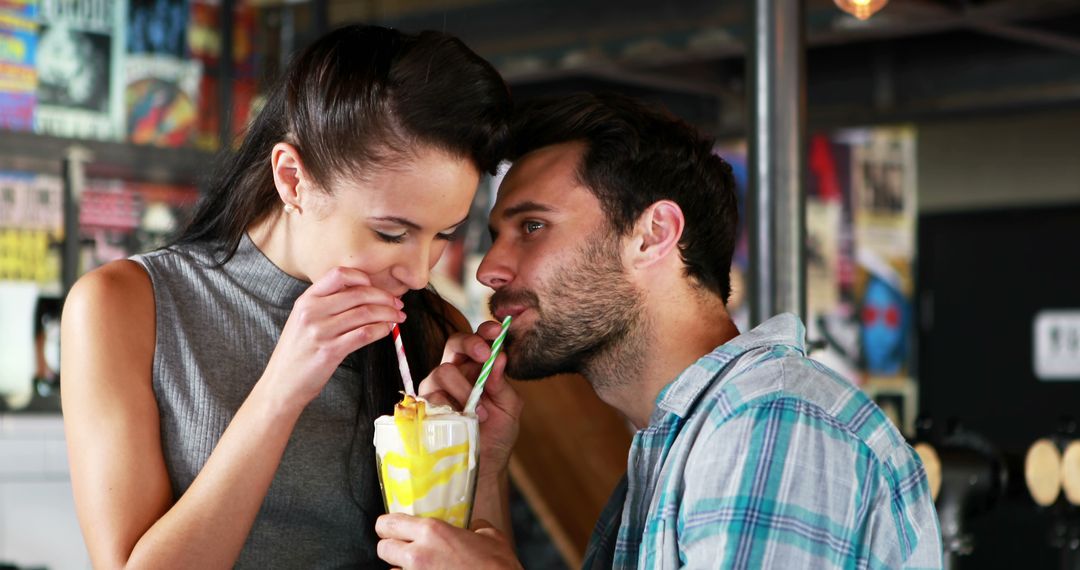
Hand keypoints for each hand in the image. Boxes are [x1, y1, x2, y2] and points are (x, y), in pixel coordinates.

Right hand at [262, 266, 404, 406]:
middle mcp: (312, 312)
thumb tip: (362, 294)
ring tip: (398, 317)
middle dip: (385, 297)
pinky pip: (365, 333)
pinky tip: (387, 330)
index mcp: (306, 300)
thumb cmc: (297, 352)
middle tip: (397, 304)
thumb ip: (325, 304)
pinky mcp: (331, 351)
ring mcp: (321, 331)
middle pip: (359, 294)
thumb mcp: (303, 320)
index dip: (361, 277)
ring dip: (388, 314)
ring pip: (366, 313)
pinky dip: (382, 329)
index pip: (338, 275)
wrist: (282, 383)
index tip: (375, 286)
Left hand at [376, 514, 521, 569]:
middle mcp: (418, 555)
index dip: (388, 525)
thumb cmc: (498, 567)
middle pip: (383, 548)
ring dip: (401, 567)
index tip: (392, 527)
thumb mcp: (489, 536)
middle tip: (403, 547)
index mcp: (432, 532)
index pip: (388, 523)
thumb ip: (473, 526)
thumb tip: (470, 526)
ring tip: (419, 566)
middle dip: (391, 546)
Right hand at [418, 320, 522, 475]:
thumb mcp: (509, 408)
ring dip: (463, 388)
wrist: (484, 465)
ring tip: (478, 412)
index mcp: (478, 367)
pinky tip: (461, 420)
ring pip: (443, 370)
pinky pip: (431, 397)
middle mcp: (456, 372)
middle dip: (470, 344)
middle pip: (454, 343)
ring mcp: (437, 388)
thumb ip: (503, 384)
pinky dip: (450, 408)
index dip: (485, 332)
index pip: (478, 340)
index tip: (497, 332)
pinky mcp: (425, 406)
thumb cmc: (497, 434)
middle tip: (484, 355)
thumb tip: (499, 357)